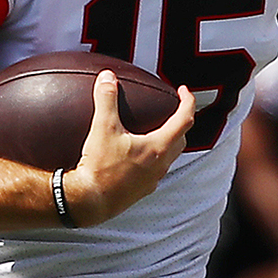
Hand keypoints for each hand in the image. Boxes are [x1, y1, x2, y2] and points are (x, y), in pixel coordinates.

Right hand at [62, 73, 195, 224]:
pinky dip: (154, 156)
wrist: (89, 202)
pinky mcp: (142, 190)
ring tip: (156, 129)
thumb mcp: (102, 128)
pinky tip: (136, 154)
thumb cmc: (98, 166)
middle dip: (180, 121)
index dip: (188, 101)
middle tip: (171, 109)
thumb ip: (106, 99)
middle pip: (180, 139)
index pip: (184, 119)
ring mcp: (153, 180)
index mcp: (158, 147)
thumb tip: (107, 76)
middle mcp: (161, 165)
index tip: (183, 90)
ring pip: (170, 156)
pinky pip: (156, 169)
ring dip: (168, 140)